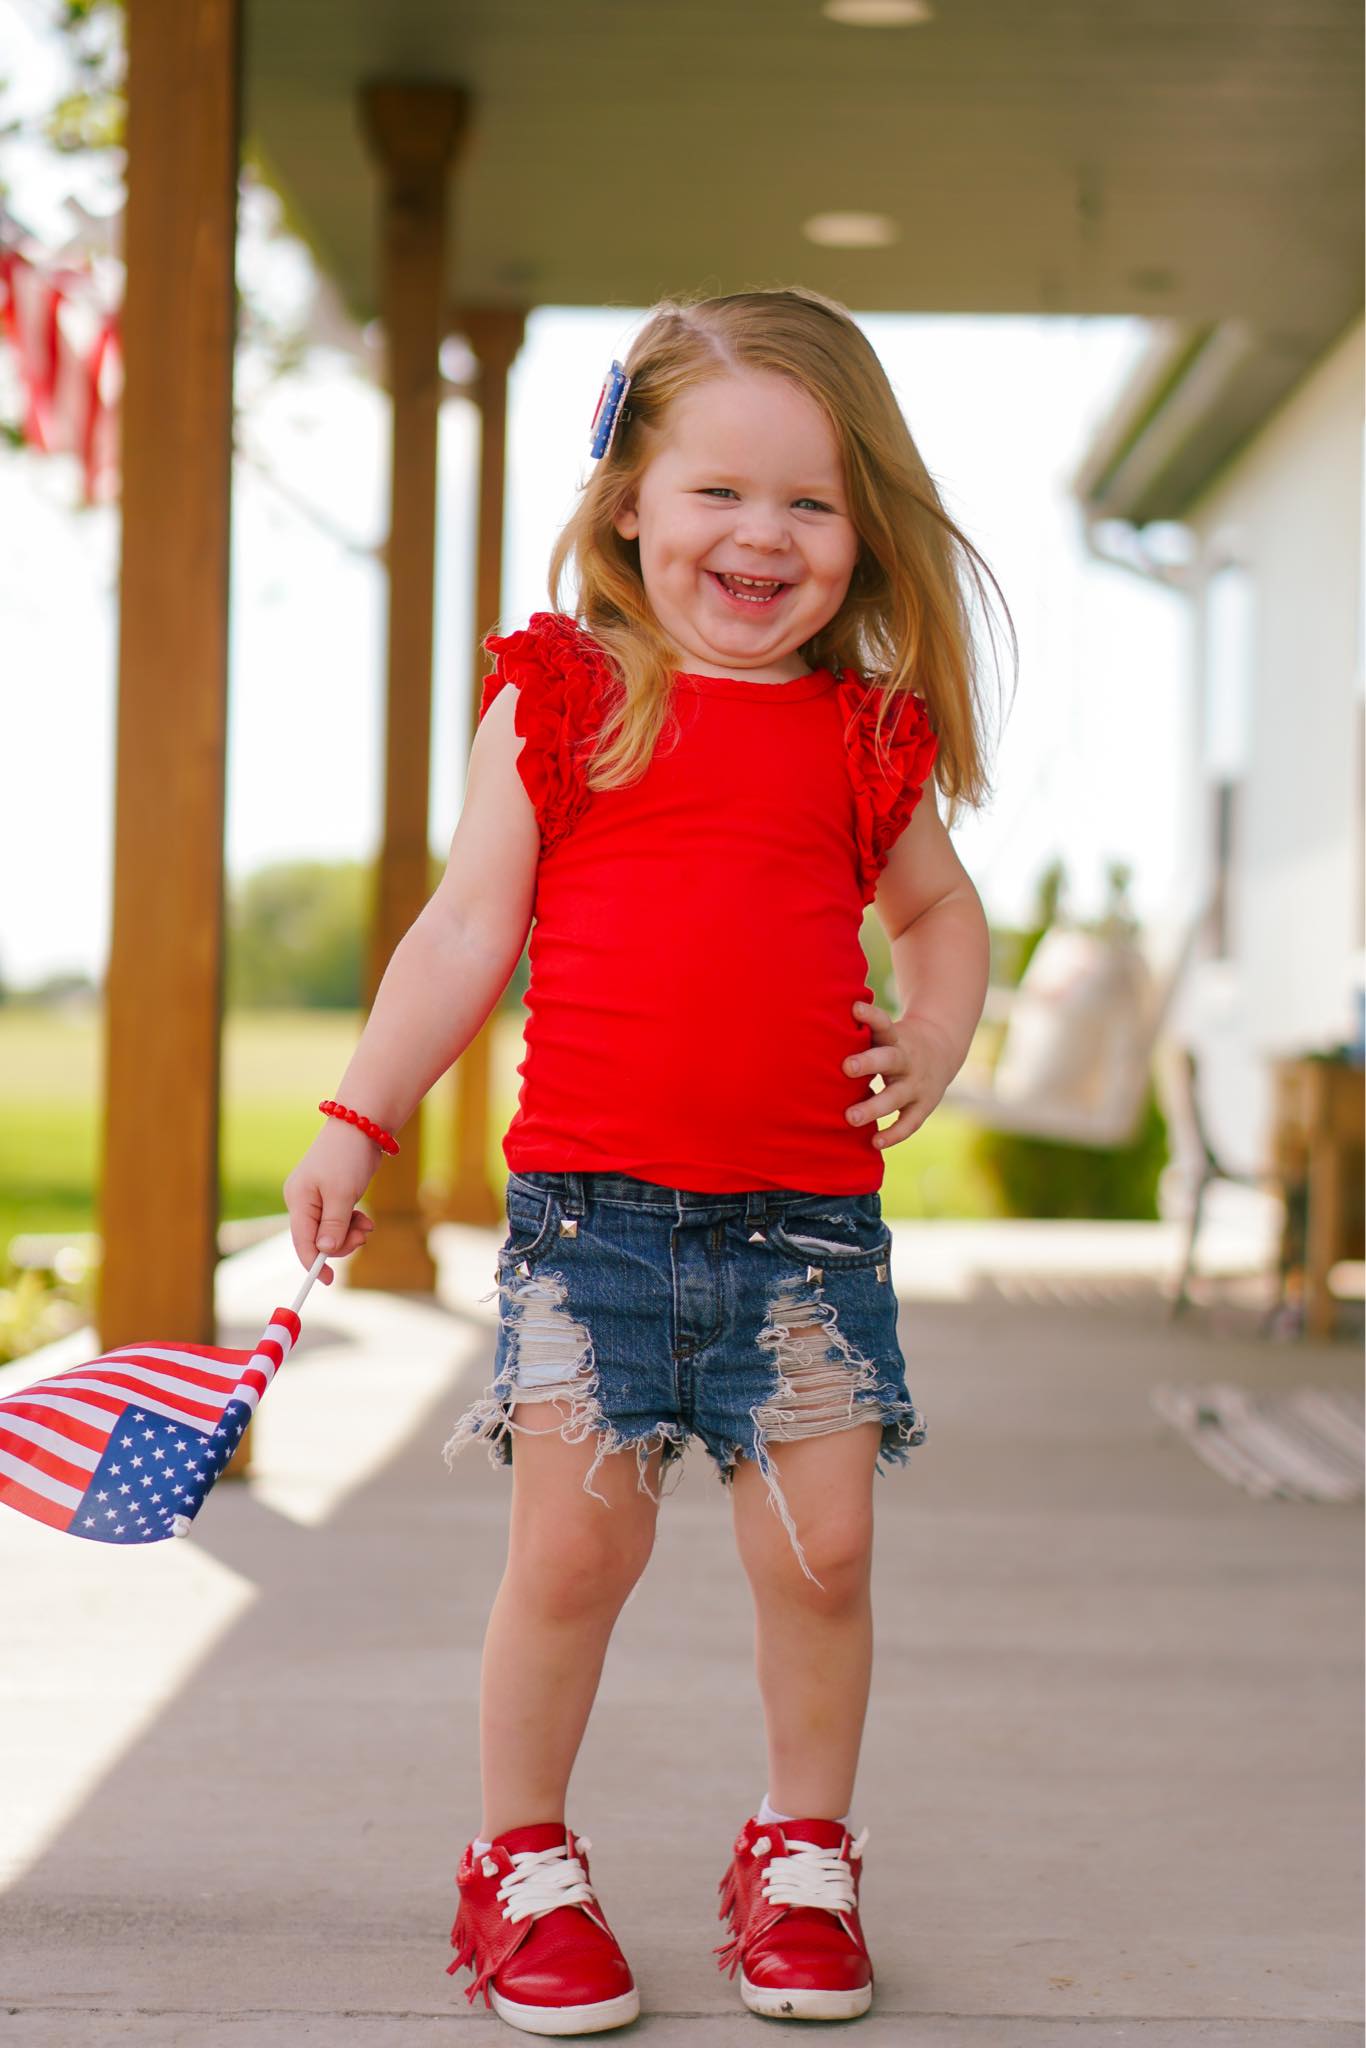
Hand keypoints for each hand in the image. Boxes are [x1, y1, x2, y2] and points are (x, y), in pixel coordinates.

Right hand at [282, 1121, 377, 1285]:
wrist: (360, 1125)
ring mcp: (317, 1198)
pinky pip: (339, 1221)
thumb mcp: (342, 1194)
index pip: (301, 1241)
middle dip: (341, 1243)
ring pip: (331, 1232)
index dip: (314, 1263)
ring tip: (367, 1225)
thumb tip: (324, 1251)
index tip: (330, 1280)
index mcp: (298, 1200)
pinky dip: (352, 1224)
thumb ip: (333, 1224)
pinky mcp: (332, 1195)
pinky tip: (365, 1219)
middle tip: (363, 1237)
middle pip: (318, 1239)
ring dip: (350, 1234)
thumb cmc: (347, 1157)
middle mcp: (303, 1201)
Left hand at [843, 999, 956, 1150]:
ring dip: (873, 1107)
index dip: (871, 1016)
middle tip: (846, 1067)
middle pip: (889, 1059)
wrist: (942, 1050)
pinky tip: (874, 1142)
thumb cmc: (893, 1043)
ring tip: (849, 1118)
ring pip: (896, 1097)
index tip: (854, 1008)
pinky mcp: (923, 1106)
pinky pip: (909, 1123)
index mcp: (894, 1038)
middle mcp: (906, 1060)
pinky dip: (893, 1134)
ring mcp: (916, 1085)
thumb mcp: (883, 1032)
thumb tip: (810, 1025)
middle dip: (868, 1063)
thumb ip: (856, 1032)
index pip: (884, 1023)